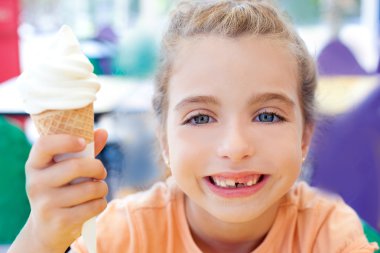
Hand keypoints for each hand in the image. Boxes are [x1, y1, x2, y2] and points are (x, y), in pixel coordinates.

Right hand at [9, 129, 108, 252]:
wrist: (47, 229)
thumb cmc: (61, 190)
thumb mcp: (65, 169)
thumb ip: (84, 151)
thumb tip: (102, 132)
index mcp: (35, 165)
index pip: (45, 145)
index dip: (66, 140)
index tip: (83, 142)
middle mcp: (36, 183)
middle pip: (76, 167)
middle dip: (98, 168)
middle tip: (101, 172)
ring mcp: (46, 204)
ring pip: (90, 188)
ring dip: (102, 188)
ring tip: (98, 190)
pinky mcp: (60, 221)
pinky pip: (94, 206)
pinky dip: (101, 203)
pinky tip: (94, 204)